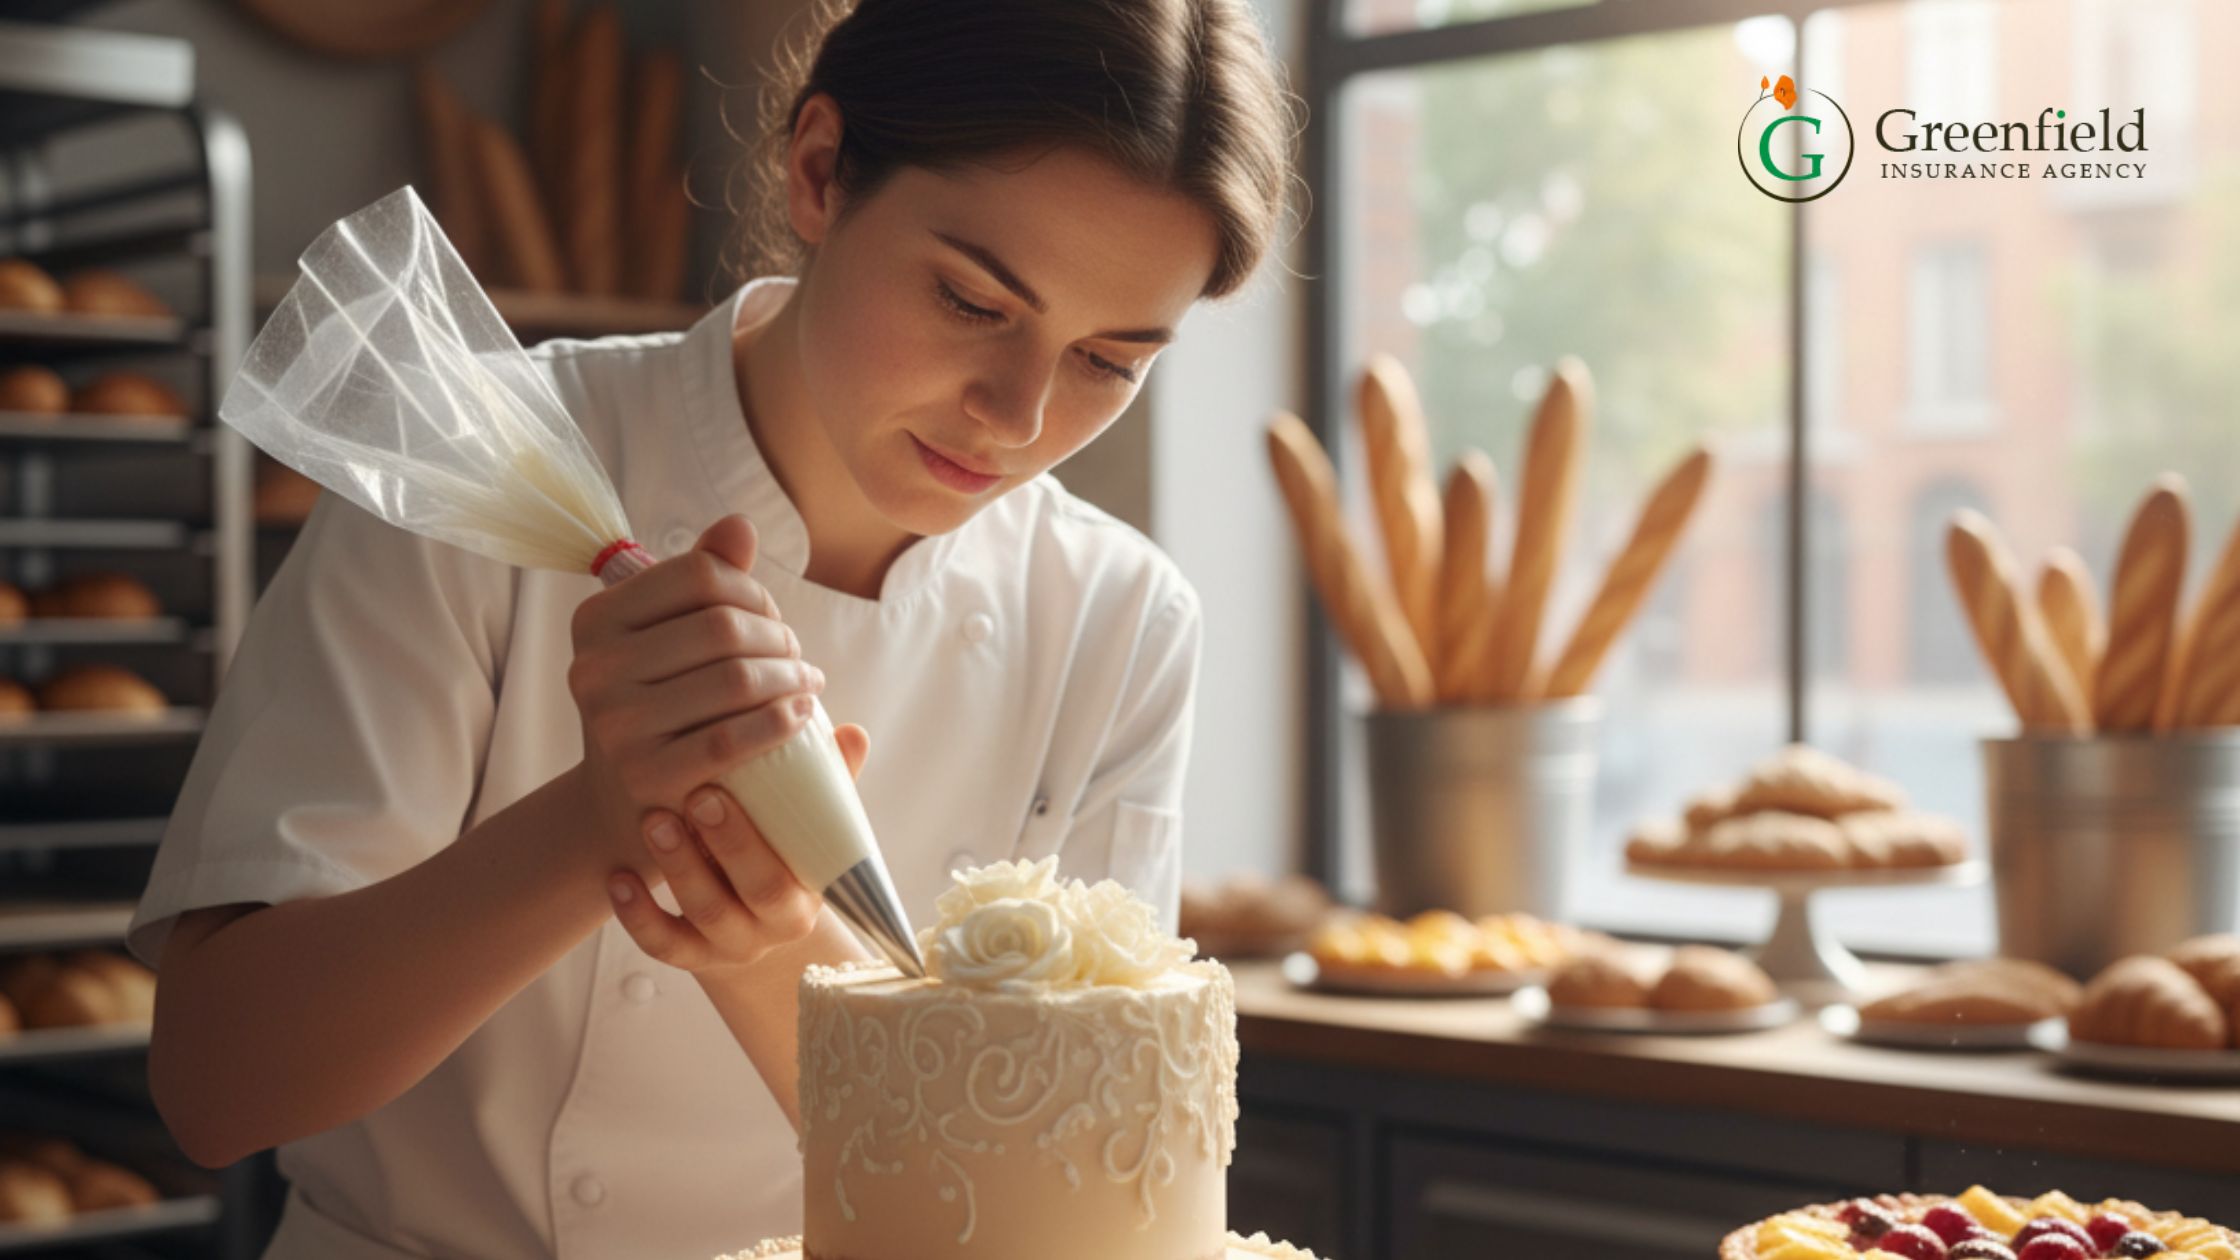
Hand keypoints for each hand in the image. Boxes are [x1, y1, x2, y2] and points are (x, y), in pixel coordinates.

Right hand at [565, 515, 824, 877]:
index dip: (753, 591)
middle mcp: (595, 668)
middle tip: (798, 659)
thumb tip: (739, 527)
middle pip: (724, 625)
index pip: (700, 574)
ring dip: (792, 677)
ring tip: (807, 685)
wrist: (626, 807)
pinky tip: (803, 715)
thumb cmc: (662, 708)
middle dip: (779, 636)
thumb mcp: (668, 640)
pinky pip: (733, 737)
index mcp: (596, 619)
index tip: (772, 617)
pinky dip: (781, 720)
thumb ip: (703, 580)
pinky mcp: (647, 776)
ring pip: (736, 677)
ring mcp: (617, 725)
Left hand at [606, 722, 869, 973]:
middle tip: (695, 796)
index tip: (721, 787)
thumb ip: (827, 784)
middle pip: (755, 893)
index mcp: (806, 895)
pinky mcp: (689, 956)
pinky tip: (618, 876)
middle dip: (725, 844)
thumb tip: (853, 733)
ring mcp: (728, 945)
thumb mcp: (802, 825)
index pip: (788, 873)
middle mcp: (772, 928)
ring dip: (678, 868)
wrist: (742, 909)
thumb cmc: (775, 848)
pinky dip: (637, 914)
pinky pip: (662, 944)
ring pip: (704, 916)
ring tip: (652, 820)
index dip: (753, 837)